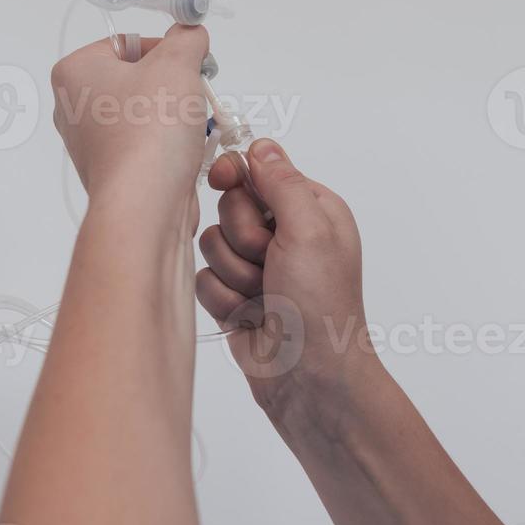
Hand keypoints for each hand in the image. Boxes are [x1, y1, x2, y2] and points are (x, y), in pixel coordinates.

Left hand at [51, 25, 210, 204]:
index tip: (191, 63)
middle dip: (173, 86)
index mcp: (74, 72)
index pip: (128, 43)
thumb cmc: (150, 129)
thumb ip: (186, 38)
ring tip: (195, 127)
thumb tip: (190, 33)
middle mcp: (73, 108)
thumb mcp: (177, 64)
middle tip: (195, 95)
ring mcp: (90, 144)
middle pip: (137, 78)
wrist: (144, 206)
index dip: (166, 50)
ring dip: (176, 116)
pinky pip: (146, 146)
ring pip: (145, 113)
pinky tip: (187, 154)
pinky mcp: (111, 173)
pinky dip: (169, 146)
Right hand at [195, 139, 378, 420]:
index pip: (258, 170)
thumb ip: (282, 182)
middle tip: (270, 263)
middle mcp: (284, 234)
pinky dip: (223, 300)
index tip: (221, 180)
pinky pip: (203, 280)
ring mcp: (257, 267)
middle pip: (228, 207)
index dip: (236, 176)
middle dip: (242, 238)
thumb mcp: (310, 230)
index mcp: (310, 209)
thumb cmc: (321, 305)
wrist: (309, 379)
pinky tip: (250, 317)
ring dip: (233, 273)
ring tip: (263, 296)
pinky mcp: (234, 297)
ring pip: (211, 244)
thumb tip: (261, 145)